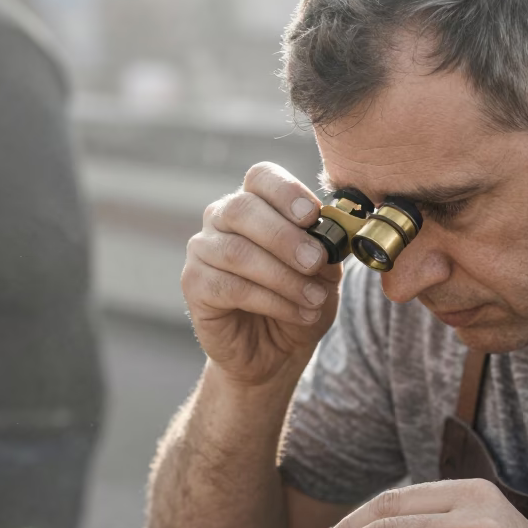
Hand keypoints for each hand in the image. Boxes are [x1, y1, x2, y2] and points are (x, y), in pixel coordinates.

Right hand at [182, 162, 341, 385]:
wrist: (276, 350)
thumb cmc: (299, 298)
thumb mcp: (325, 271)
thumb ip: (327, 246)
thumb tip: (333, 233)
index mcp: (255, 202)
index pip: (261, 177)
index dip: (286, 192)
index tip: (312, 216)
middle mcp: (221, 218)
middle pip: (243, 209)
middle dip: (285, 237)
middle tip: (315, 261)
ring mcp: (203, 249)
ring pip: (237, 252)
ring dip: (283, 277)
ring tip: (314, 299)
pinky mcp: (194, 284)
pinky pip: (230, 287)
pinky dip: (272, 301)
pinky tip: (298, 313)